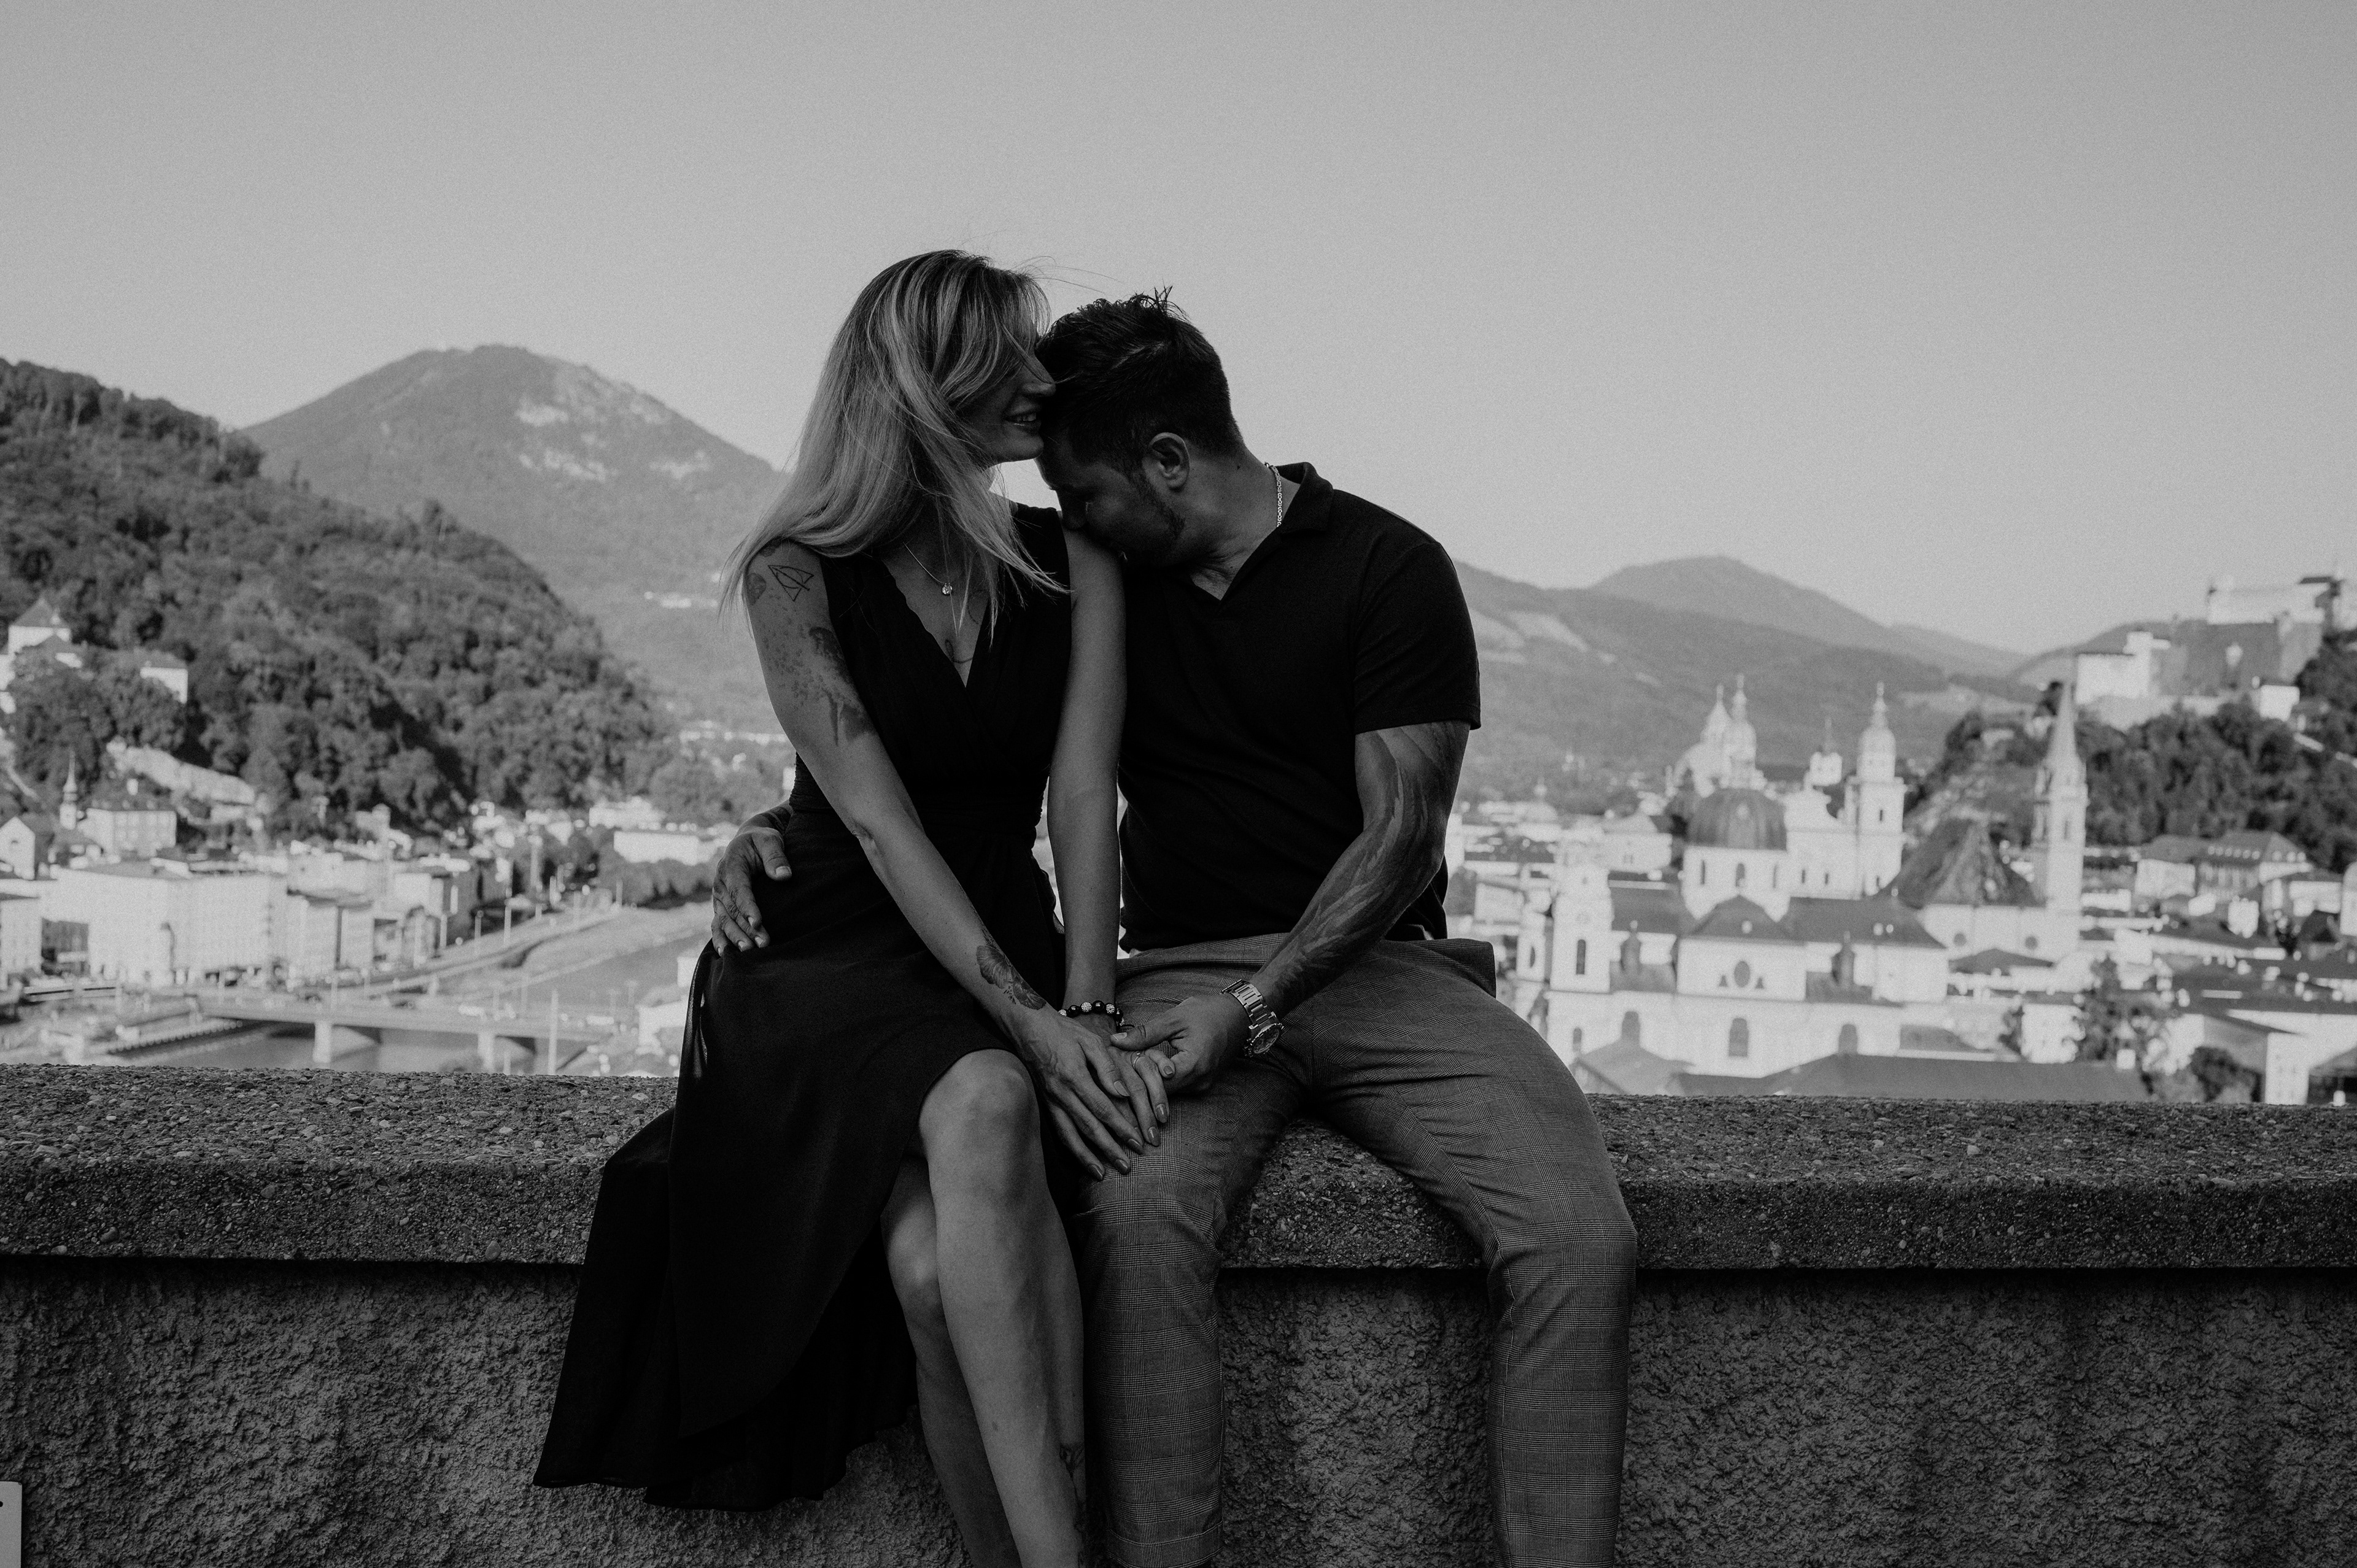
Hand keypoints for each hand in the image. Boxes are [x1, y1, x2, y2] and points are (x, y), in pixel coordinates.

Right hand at [711, 823, 790, 950]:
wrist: (749, 842)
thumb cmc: (762, 841)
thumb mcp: (770, 840)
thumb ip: (775, 856)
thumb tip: (784, 876)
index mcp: (731, 865)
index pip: (739, 889)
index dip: (747, 907)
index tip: (758, 922)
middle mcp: (720, 883)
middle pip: (732, 909)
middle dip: (746, 928)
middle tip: (763, 944)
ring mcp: (719, 896)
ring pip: (724, 920)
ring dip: (735, 937)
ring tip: (749, 951)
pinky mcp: (721, 905)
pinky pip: (717, 924)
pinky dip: (720, 938)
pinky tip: (726, 954)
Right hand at [1016, 1010, 1155, 1178]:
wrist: (1028, 1028)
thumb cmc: (1064, 1031)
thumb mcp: (1090, 1040)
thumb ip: (1108, 1067)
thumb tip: (1123, 1093)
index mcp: (1075, 1076)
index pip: (1103, 1109)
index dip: (1121, 1127)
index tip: (1137, 1142)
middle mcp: (1061, 1093)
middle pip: (1088, 1127)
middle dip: (1109, 1149)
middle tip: (1127, 1166)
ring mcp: (1050, 1100)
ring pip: (1070, 1135)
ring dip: (1088, 1156)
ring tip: (1103, 1173)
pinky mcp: (1044, 1104)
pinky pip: (1058, 1131)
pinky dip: (1071, 1148)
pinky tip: (1082, 1159)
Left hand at [1113, 992, 1248, 1095]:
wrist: (1238, 1016)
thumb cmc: (1208, 1013)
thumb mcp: (1174, 1019)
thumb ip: (1145, 1033)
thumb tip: (1115, 1042)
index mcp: (1194, 1064)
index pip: (1155, 1082)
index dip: (1136, 1072)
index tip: (1124, 1056)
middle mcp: (1199, 1082)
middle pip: (1159, 1091)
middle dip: (1139, 1077)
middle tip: (1125, 1059)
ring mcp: (1201, 1086)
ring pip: (1165, 1091)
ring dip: (1148, 1078)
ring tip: (1136, 1058)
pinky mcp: (1200, 1085)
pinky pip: (1175, 1087)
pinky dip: (1160, 1078)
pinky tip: (1150, 1062)